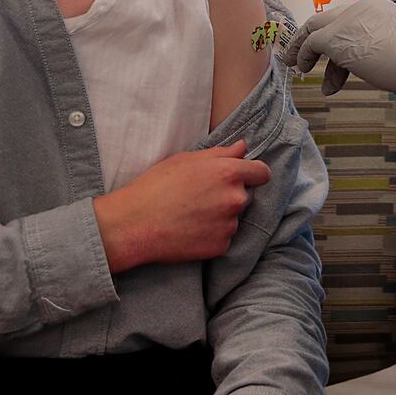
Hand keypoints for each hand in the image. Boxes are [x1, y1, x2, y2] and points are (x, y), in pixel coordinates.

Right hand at [94, 141, 270, 273]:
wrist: (133, 224)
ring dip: (220, 215)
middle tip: (200, 196)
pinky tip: (190, 230)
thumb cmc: (155, 186)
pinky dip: (212, 235)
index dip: (253, 174)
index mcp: (228, 172)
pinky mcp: (221, 247)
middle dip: (229, 194)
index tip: (244, 177)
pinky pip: (224, 237)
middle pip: (245, 195)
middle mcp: (235, 199)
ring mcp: (229, 225)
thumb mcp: (185, 160)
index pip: (262, 173)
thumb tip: (242, 148)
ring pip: (233, 217)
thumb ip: (220, 153)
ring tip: (190, 214)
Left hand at [283, 0, 395, 96]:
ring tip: (298, 66)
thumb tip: (374, 64)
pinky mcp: (333, 38)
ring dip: (303, 48)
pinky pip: (309, 45)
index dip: (337, 37)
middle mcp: (359, 10)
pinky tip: (303, 68)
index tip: (332, 54)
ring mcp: (345, 22)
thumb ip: (381, 48)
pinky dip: (302, 56)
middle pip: (327, 20)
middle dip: (313, 38)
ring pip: (314, 29)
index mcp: (377, 10)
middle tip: (304, 54)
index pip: (348, 21)